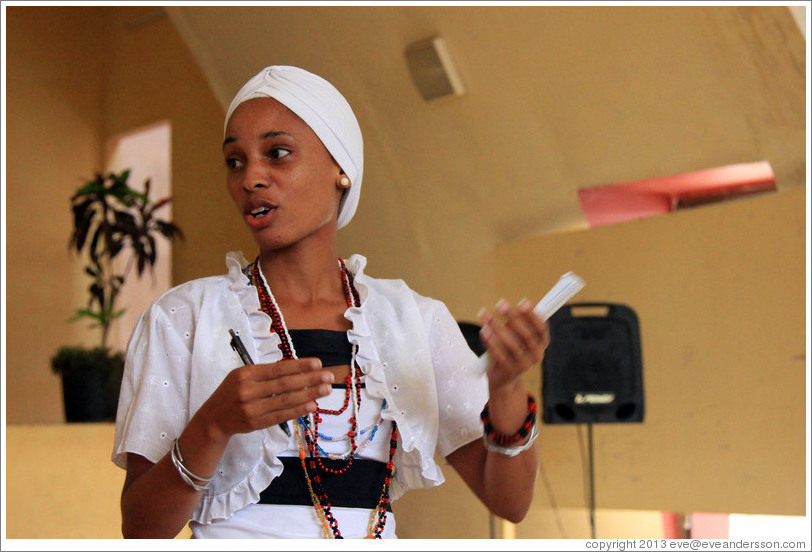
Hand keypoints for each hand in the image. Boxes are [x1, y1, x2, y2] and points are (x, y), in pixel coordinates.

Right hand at [197, 358, 333, 441]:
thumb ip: (265, 373)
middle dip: (310, 380)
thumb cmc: (232, 392)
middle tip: (329, 377)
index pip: (278, 369)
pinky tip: (312, 406)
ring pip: (285, 400)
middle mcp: (248, 390)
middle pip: (284, 384)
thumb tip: (297, 370)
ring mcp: (252, 409)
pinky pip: (281, 416)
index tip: (318, 363)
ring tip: (325, 390)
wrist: (213, 419)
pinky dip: (297, 410)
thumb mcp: (242, 375)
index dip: (299, 366)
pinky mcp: (256, 424)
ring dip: (309, 395)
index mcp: (246, 373)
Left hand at [478, 299, 549, 391]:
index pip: (541, 328)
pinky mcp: (510, 372)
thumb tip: (505, 306)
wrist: (503, 378)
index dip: (533, 315)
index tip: (522, 302)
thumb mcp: (515, 334)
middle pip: (527, 335)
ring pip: (513, 345)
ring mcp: (524, 365)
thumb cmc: (510, 349)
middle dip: (513, 318)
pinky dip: (491, 342)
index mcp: (541, 342)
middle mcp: (536, 355)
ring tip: (485, 316)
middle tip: (500, 304)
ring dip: (498, 328)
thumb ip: (514, 322)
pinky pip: (500, 355)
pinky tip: (484, 331)